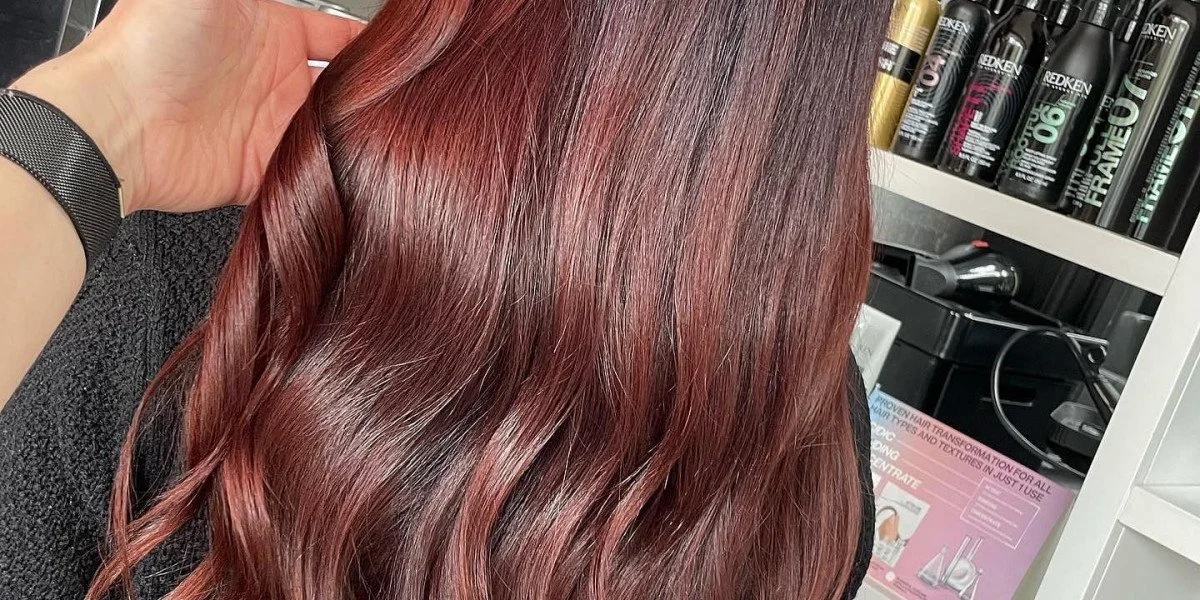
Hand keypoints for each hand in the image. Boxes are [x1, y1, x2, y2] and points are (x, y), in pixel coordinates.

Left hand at [12, 0, 364, 212]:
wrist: (113, 122)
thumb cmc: (149, 45)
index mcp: (267, 30)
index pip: (336, 36)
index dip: (367, 44)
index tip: (398, 56)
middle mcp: (270, 79)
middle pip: (339, 88)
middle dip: (367, 95)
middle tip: (397, 101)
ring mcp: (265, 126)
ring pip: (330, 133)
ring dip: (351, 136)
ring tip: (384, 138)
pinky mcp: (257, 170)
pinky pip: (305, 176)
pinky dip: (326, 176)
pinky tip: (345, 171)